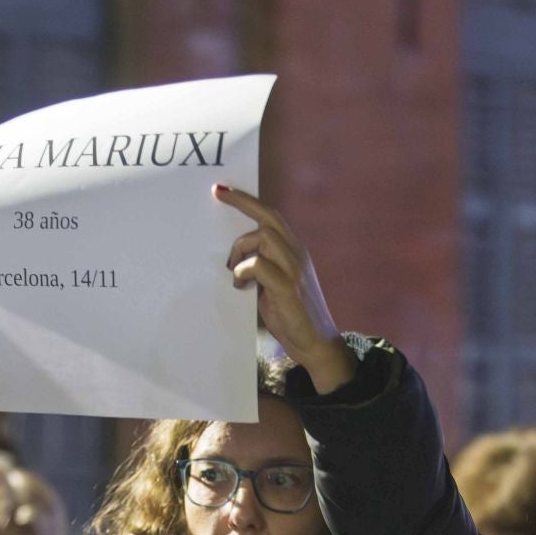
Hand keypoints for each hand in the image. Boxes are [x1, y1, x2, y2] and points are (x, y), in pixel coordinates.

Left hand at [215, 186, 353, 393]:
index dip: (247, 201)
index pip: (272, 216)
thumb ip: (262, 269)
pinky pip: (258, 265)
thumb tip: (238, 262)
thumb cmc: (293, 317)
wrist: (318, 344)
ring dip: (240, 249)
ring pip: (263, 236)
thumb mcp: (275, 286)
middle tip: (217, 193)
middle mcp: (297, 254)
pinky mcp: (287, 288)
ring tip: (233, 271)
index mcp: (295, 252)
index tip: (223, 190)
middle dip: (241, 202)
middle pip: (268, 217)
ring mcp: (294, 269)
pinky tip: (241, 286)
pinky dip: (243, 272)